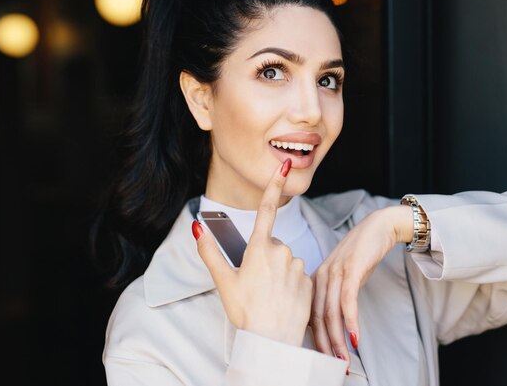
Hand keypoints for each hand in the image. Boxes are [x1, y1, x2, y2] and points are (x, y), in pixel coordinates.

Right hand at [193, 159, 312, 345]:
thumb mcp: (223, 281)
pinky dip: (291, 284)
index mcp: (259, 248)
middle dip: (265, 257)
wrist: (271, 340)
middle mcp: (282, 251)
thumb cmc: (245, 311)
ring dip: (279, 272)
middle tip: (256, 283)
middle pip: (272, 244)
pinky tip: (283, 300)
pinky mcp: (309, 281)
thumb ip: (209, 252)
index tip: (284, 167)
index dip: (274, 186)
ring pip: (286, 261)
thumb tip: (197, 227)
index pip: (267, 209)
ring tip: (270, 294)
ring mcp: (297, 266)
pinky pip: (298, 276)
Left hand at [310, 205, 413, 365]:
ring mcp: (335, 272)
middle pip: (318, 318)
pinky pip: (348, 299)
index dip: (315, 340)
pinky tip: (354, 337)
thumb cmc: (362, 254)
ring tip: (345, 360)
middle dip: (325, 346)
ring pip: (332, 312)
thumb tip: (335, 325)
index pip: (310, 316)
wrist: (379, 227)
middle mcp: (321, 276)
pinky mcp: (351, 269)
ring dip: (338, 340)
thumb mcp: (344, 277)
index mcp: (315, 280)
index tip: (322, 359)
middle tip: (334, 367)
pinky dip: (351, 320)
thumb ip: (335, 297)